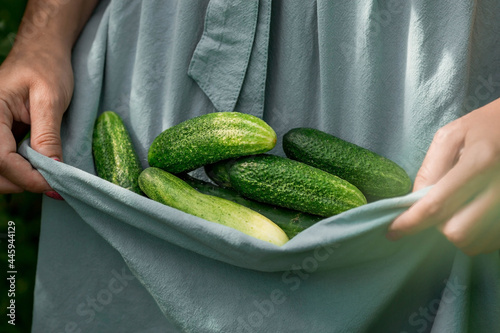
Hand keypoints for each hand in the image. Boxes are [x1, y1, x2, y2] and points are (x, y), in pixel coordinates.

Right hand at [0, 44, 73, 193]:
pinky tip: (40, 169)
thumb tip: (52, 168)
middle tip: (53, 184)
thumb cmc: (47, 67)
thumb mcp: (51, 99)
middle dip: (21, 182)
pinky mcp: (0, 134)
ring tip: (48, 177)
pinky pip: (4, 161)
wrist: (43, 51)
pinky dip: (21, 171)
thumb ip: (47, 135)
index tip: (53, 185)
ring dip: (20, 180)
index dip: (27, 177)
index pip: (0, 157)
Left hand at [387, 98, 499, 255]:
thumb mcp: (452, 136)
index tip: (393, 231)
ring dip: (459, 235)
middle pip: (458, 232)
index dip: (411, 223)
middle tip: (438, 211)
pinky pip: (494, 242)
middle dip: (440, 227)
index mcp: (480, 161)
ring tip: (458, 210)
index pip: (437, 205)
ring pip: (477, 242)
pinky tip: (475, 216)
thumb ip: (430, 169)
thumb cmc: (486, 126)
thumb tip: (414, 203)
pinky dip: (478, 237)